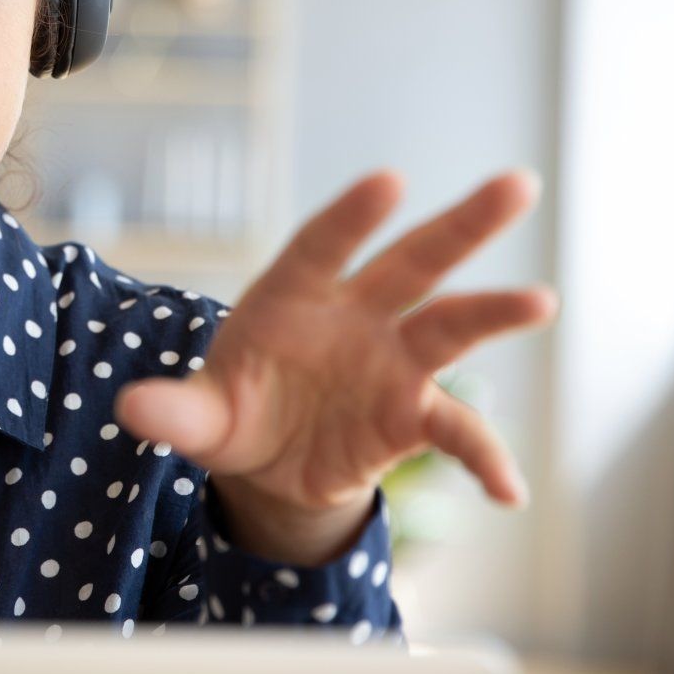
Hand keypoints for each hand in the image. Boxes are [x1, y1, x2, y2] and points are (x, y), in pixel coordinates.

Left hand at [113, 168, 555, 543]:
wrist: (267, 462)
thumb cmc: (231, 411)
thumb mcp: (197, 418)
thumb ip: (174, 412)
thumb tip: (132, 411)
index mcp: (293, 296)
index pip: (324, 246)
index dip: (353, 216)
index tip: (389, 181)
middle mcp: (355, 316)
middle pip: (413, 262)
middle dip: (462, 225)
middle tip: (518, 185)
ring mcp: (391, 362)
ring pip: (450, 328)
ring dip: (494, 312)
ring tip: (541, 301)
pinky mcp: (411, 415)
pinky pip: (456, 432)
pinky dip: (484, 458)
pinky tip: (510, 492)